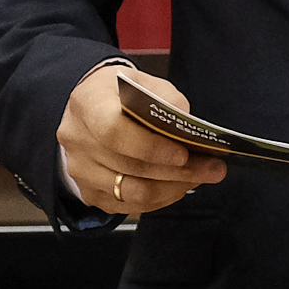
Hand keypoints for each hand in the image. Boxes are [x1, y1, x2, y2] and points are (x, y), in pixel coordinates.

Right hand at [56, 65, 224, 216]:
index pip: (114, 131)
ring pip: (131, 192)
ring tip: (201, 178)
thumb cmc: (122, 94)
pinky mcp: (88, 192)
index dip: (151, 147)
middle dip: (178, 171)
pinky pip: (128, 205)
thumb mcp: (145, 82)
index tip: (184, 153)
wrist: (92, 109)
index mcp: (87, 104)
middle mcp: (76, 139)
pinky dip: (159, 199)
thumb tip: (186, 128)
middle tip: (212, 168)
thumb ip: (166, 100)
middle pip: (129, 166)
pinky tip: (179, 186)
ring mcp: (80, 170)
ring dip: (173, 188)